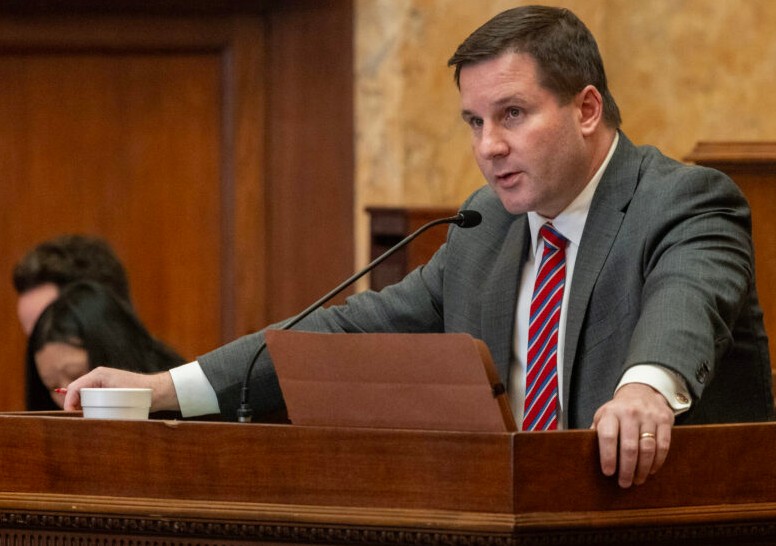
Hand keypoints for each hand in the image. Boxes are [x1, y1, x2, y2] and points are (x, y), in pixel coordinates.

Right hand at [63, 367, 178, 412]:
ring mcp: (104, 384)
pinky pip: (93, 400)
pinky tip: (93, 418)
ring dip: (83, 408)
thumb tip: (78, 410)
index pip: (74, 387)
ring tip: (85, 419)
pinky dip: (91, 408)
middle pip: (77, 393)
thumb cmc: (139, 393)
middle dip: (74, 405)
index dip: (69, 401)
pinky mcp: (109, 392)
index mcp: (98, 375)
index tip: (70, 415)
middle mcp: (99, 378)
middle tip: (78, 419)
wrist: (157, 392)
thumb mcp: (116, 396)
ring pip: (84, 398)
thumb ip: (96, 400)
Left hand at [591, 383, 673, 487]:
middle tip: (624, 483)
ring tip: (637, 480)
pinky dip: (657, 461)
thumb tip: (584, 454)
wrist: (641, 392)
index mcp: (610, 413)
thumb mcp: (602, 416)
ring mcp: (648, 416)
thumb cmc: (617, 411)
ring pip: (647, 448)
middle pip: (629, 446)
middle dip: (627, 469)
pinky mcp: (664, 419)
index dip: (608, 456)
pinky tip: (651, 470)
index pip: (608, 436)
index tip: (608, 472)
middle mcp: (629, 413)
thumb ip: (595, 433)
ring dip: (642, 468)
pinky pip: (663, 445)